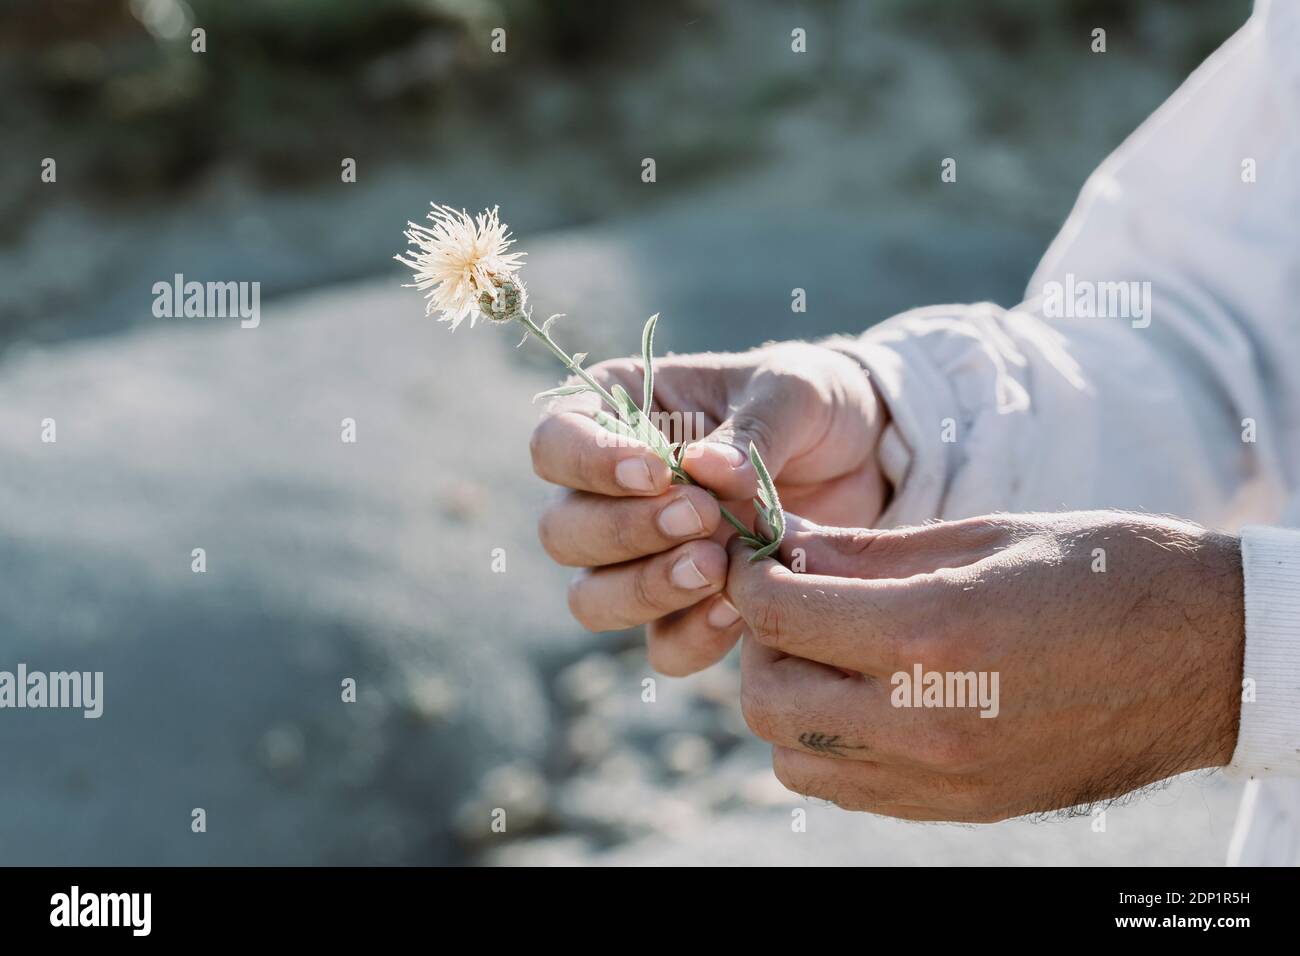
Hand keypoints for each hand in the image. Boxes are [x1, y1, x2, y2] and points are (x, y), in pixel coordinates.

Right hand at [529, 342, 888, 674]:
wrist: (868, 459)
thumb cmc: (812, 402)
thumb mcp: (793, 391)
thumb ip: (750, 429)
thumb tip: (705, 471)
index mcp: (615, 412)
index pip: (555, 444)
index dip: (590, 464)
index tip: (657, 472)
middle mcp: (608, 492)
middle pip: (562, 531)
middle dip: (627, 532)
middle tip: (703, 517)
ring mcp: (640, 559)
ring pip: (591, 598)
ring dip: (645, 590)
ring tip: (714, 567)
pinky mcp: (685, 610)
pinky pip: (660, 646)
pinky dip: (691, 636)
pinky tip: (736, 609)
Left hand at [726, 510, 1244, 821]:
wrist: (1210, 657)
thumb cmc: (1103, 572)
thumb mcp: (980, 537)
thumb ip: (867, 554)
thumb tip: (783, 550)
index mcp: (934, 634)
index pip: (781, 616)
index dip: (753, 578)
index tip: (761, 557)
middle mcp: (928, 719)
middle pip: (769, 698)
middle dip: (760, 643)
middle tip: (792, 602)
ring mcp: (945, 778)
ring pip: (795, 758)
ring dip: (788, 701)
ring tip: (828, 653)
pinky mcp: (962, 808)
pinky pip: (849, 788)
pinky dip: (829, 745)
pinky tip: (865, 696)